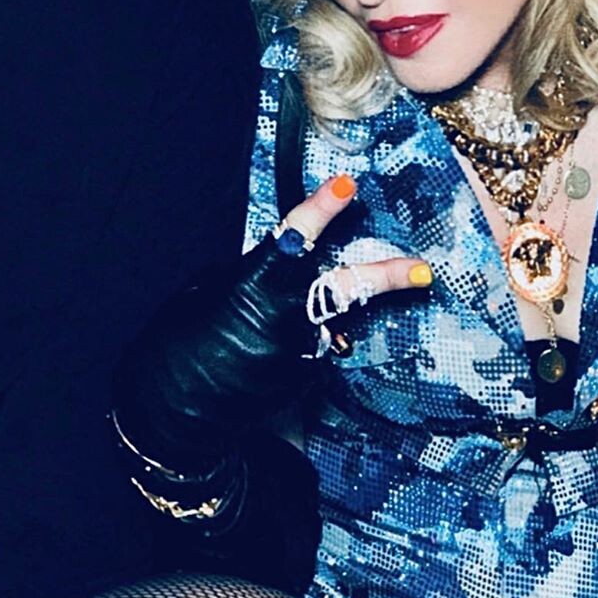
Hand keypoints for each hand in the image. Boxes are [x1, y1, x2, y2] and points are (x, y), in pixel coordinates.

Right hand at [113, 174, 430, 471]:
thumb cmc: (178, 339)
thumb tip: (280, 260)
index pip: (293, 238)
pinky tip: (279, 347)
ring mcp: (297, 354)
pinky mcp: (302, 380)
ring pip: (332, 321)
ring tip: (354, 304)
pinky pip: (314, 348)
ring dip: (337, 312)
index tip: (346, 186)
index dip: (321, 210)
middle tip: (424, 270)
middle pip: (344, 289)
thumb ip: (250, 272)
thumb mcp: (206, 290)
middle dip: (387, 277)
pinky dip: (307, 339)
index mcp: (253, 285)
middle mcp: (283, 319)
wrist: (173, 411)